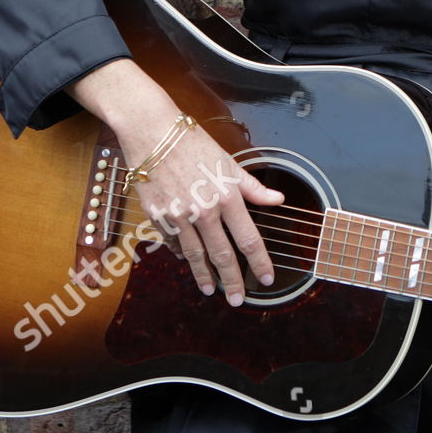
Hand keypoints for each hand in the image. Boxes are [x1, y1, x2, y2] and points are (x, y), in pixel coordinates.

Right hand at [121, 115, 285, 305]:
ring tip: (210, 290)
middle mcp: (204, 212)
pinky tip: (187, 261)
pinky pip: (173, 242)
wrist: (153, 133)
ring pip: (195, 254)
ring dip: (204, 275)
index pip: (248, 239)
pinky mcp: (158, 216)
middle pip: (222, 254)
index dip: (259, 263)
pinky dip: (181, 253)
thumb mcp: (229, 163)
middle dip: (231, 281)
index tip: (266, 280)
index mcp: (227, 198)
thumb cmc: (194, 144)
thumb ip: (253, 187)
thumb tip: (278, 199)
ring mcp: (179, 216)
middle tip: (237, 300)